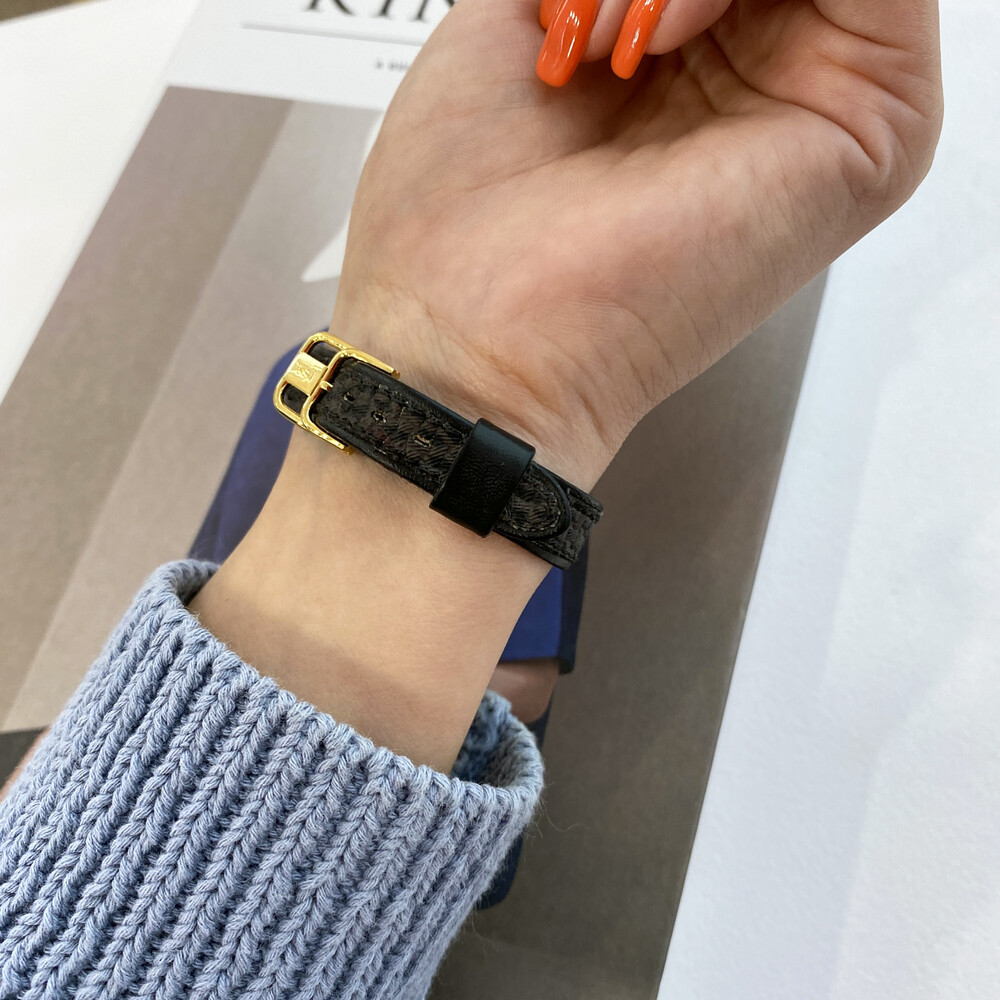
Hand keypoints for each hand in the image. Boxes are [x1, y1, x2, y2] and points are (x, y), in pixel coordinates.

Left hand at [333, 0, 941, 487]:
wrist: (479, 344)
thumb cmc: (465, 226)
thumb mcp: (517, 16)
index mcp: (685, 60)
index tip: (570, 3)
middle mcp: (759, 80)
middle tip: (598, 27)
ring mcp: (821, 104)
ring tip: (622, 43)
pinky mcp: (876, 127)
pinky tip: (671, 31)